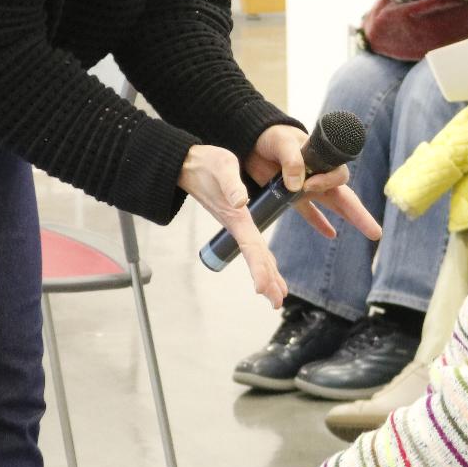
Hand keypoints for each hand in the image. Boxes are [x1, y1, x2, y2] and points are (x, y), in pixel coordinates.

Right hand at [180, 143, 285, 307]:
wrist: (189, 163)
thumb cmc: (206, 163)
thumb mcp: (222, 166)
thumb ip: (231, 183)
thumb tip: (241, 201)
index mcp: (236, 216)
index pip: (250, 247)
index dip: (257, 269)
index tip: (262, 290)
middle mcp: (237, 224)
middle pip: (255, 256)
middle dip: (267, 280)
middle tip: (277, 303)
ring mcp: (236, 223)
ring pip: (255, 253)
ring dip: (267, 274)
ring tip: (278, 295)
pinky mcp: (237, 218)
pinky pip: (252, 244)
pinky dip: (262, 260)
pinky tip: (270, 268)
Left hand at [248, 122, 380, 243]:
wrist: (253, 141)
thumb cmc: (273, 136)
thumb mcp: (283, 143)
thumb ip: (291, 161)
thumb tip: (297, 186)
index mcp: (322, 160)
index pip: (338, 175)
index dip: (328, 182)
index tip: (309, 184)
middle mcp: (319, 175)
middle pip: (345, 196)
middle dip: (360, 214)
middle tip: (376, 233)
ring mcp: (308, 188)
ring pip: (333, 206)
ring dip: (348, 219)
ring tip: (370, 234)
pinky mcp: (292, 197)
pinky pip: (310, 213)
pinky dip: (320, 223)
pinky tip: (331, 234)